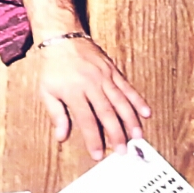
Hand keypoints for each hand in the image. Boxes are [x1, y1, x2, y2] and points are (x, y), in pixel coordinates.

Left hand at [36, 35, 150, 157]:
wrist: (62, 38)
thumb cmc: (53, 67)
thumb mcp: (47, 91)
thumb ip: (56, 115)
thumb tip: (61, 137)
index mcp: (74, 92)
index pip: (86, 120)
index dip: (93, 139)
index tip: (98, 154)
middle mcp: (92, 85)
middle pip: (107, 113)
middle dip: (116, 134)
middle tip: (123, 151)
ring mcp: (105, 77)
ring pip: (121, 102)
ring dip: (131, 120)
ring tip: (138, 136)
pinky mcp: (113, 71)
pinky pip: (128, 87)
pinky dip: (138, 101)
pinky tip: (146, 112)